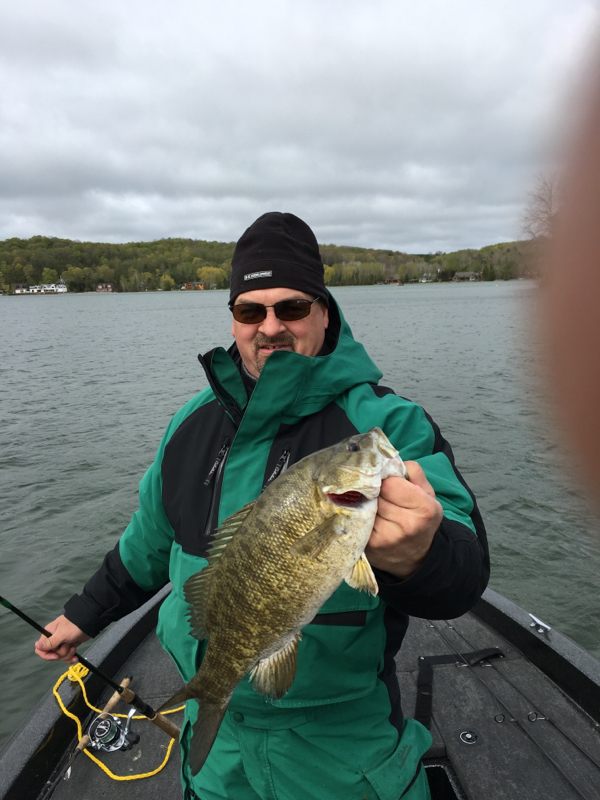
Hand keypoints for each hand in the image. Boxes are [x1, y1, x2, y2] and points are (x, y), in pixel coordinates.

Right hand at [34, 615, 89, 662]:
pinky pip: (66, 656)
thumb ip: (50, 642)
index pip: (40, 650)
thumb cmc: (74, 626)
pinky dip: (71, 657)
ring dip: (67, 654)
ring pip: (60, 656)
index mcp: (48, 634)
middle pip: (51, 655)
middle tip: (68, 645)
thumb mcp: (61, 634)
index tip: (56, 655)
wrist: (89, 623)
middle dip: (61, 653)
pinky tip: (75, 657)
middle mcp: (53, 639)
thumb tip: (36, 645)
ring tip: (73, 647)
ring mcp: (62, 643)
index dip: (47, 655)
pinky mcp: (69, 646)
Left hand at [366, 461, 442, 578]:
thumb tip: (387, 459)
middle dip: (373, 491)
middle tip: (377, 495)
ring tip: (372, 506)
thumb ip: (413, 472)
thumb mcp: (427, 495)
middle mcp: (407, 525)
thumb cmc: (420, 520)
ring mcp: (386, 538)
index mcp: (424, 509)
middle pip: (375, 494)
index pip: (390, 483)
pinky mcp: (369, 546)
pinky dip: (357, 515)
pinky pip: (355, 519)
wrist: (415, 558)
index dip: (386, 481)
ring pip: (363, 505)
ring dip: (363, 503)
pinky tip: (364, 517)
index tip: (387, 485)